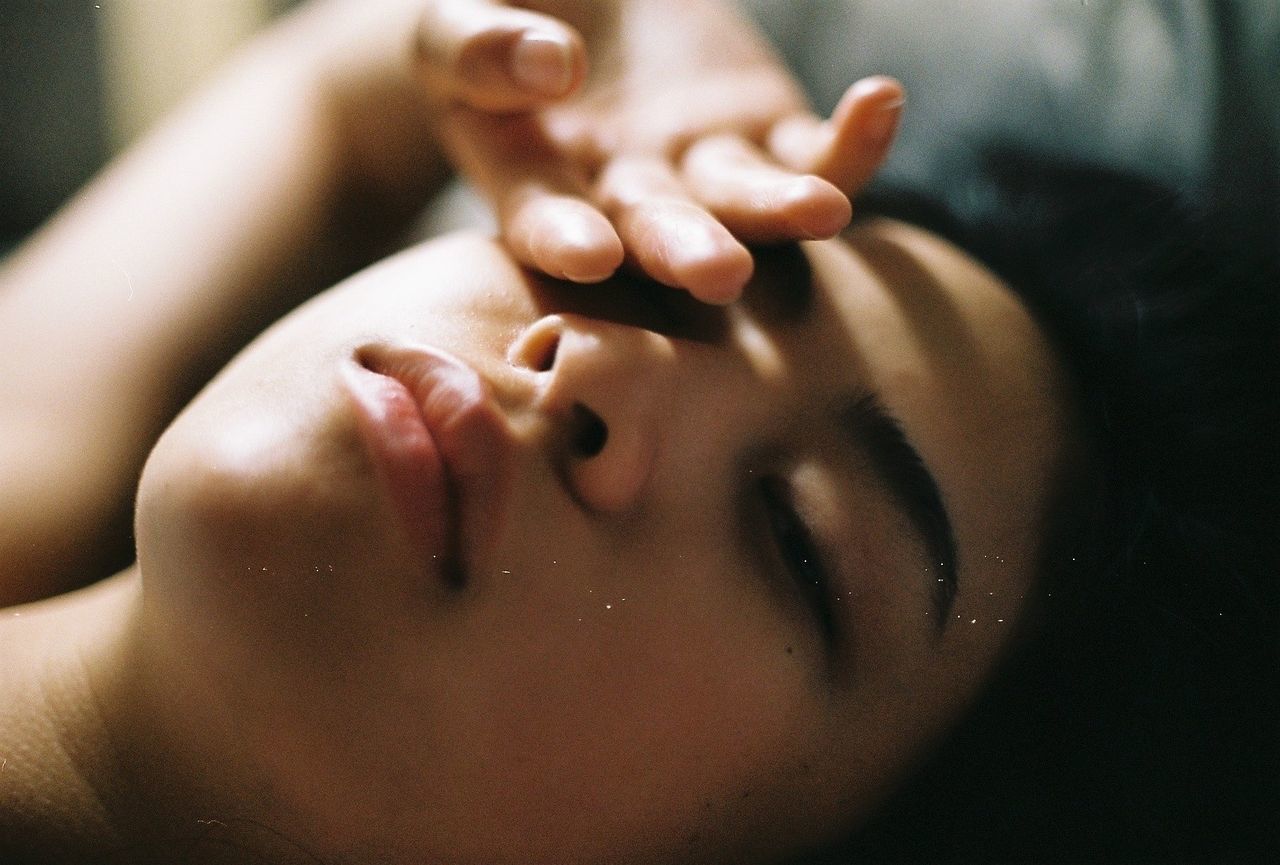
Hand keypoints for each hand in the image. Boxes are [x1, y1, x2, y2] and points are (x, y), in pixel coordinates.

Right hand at [416, 0, 903, 302]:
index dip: (565, 238)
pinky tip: (880, 100)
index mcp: (530, 177)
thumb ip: (477, 45)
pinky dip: (851, 140)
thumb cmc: (495, 17)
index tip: (591, 254)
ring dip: (779, 212)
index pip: (543, 217)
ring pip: (743, 201)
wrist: (577, 6)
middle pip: (655, 229)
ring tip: (821, 209)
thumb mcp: (452, 21)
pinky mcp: (763, 133)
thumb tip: (553, 68)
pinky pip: (812, 148)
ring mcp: (700, 168)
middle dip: (686, 250)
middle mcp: (621, 193)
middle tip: (719, 274)